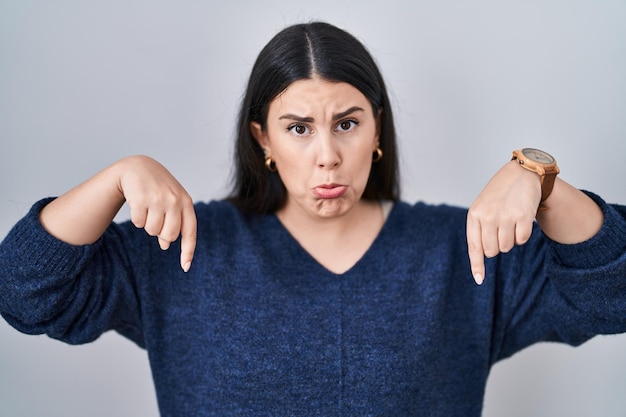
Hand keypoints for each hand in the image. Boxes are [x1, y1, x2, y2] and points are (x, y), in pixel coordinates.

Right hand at [118, 155, 196, 271]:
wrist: (138, 167)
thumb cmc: (158, 188)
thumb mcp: (171, 202)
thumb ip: (173, 222)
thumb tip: (165, 245)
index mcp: (186, 202)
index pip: (190, 232)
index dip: (188, 251)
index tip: (185, 267)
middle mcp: (175, 200)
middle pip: (169, 235)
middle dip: (160, 234)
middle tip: (156, 220)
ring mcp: (158, 199)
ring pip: (152, 231)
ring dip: (147, 225)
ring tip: (148, 208)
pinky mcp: (141, 198)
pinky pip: (138, 223)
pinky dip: (137, 219)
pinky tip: (138, 204)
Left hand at [466, 161, 540, 284]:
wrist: (521, 174)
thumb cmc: (499, 195)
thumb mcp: (482, 207)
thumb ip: (479, 229)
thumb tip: (485, 255)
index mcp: (474, 215)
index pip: (474, 246)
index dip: (477, 265)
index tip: (480, 280)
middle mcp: (488, 216)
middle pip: (492, 251)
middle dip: (497, 246)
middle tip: (500, 230)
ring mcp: (506, 216)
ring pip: (507, 247)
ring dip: (510, 240)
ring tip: (510, 222)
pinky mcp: (523, 216)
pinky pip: (522, 240)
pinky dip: (522, 236)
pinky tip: (521, 221)